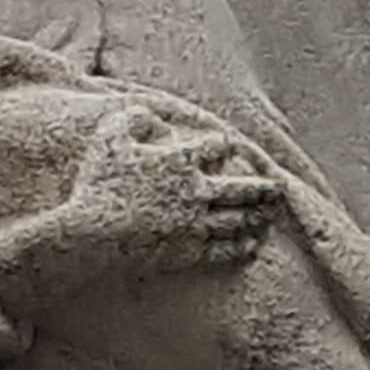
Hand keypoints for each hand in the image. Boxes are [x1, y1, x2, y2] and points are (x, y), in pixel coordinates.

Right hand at [99, 105, 279, 274]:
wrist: (90, 234)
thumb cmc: (97, 184)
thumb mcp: (109, 137)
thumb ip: (133, 119)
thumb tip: (152, 116)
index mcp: (180, 160)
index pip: (216, 147)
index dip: (222, 146)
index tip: (224, 148)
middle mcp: (195, 191)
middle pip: (240, 188)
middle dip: (262, 187)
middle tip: (278, 188)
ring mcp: (194, 224)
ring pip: (238, 219)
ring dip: (258, 216)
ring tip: (271, 214)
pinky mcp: (188, 252)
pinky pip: (224, 249)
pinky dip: (242, 246)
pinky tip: (252, 244)